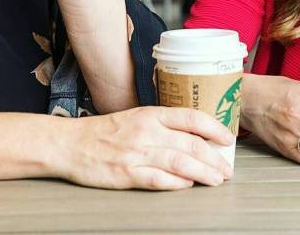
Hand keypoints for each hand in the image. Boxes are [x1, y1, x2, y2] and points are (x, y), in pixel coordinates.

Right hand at [49, 106, 234, 189]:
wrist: (71, 144)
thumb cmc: (105, 131)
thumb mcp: (136, 117)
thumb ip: (162, 125)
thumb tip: (193, 135)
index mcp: (150, 114)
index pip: (190, 117)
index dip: (213, 127)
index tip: (228, 138)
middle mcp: (147, 131)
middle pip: (190, 143)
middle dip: (214, 157)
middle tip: (227, 168)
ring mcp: (137, 153)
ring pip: (179, 162)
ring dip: (202, 172)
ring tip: (216, 179)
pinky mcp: (127, 174)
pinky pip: (158, 180)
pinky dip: (176, 183)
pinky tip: (188, 185)